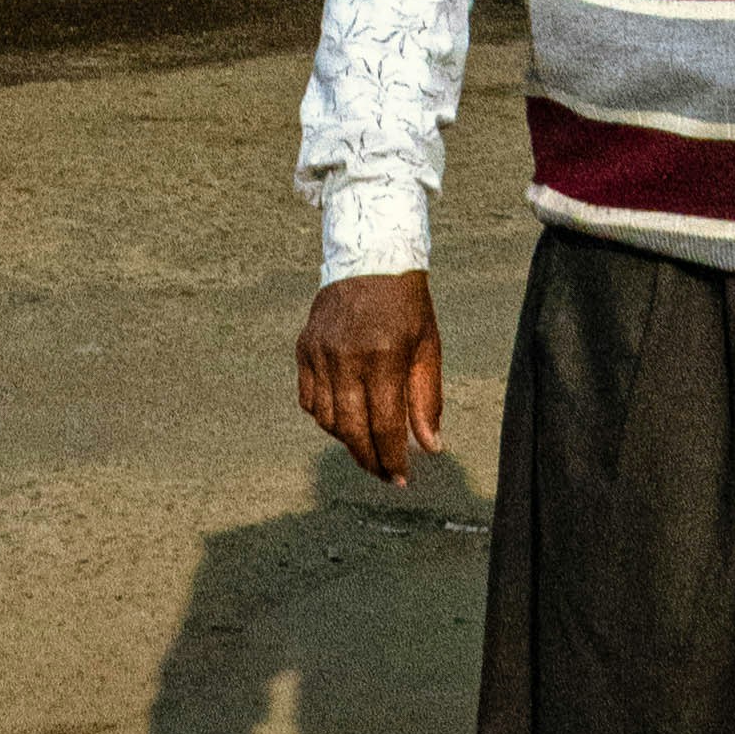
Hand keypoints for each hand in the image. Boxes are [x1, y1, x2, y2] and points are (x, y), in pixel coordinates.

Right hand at [299, 272, 442, 483]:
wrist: (371, 255)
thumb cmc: (406, 304)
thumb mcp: (427, 347)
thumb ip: (427, 399)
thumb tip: (430, 447)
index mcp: (383, 356)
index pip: (383, 426)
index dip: (391, 458)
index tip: (400, 478)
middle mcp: (347, 356)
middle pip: (351, 430)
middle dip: (369, 460)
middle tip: (383, 473)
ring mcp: (321, 352)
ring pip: (325, 419)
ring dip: (346, 440)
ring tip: (366, 446)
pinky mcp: (305, 347)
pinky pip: (308, 399)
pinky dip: (323, 417)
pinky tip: (343, 418)